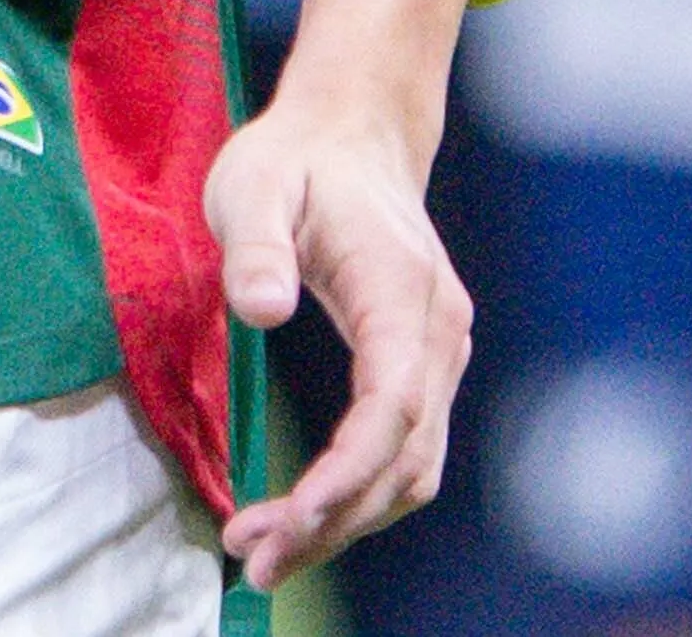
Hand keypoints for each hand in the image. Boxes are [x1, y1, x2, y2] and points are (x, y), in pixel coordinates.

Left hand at [209, 88, 474, 591]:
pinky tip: (304, 516)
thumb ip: (255, 247)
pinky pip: (404, 449)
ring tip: (265, 553)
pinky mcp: (424, 365)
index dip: (347, 474)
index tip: (294, 520)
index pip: (390, 405)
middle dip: (334, 521)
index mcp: (402, 289)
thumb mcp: (251, 184)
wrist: (353, 131)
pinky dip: (359, 493)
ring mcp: (439, 351)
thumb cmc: (296, 158)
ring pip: (410, 466)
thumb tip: (262, 311)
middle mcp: (437, 330)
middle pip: (402, 456)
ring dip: (346, 519)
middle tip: (253, 561)